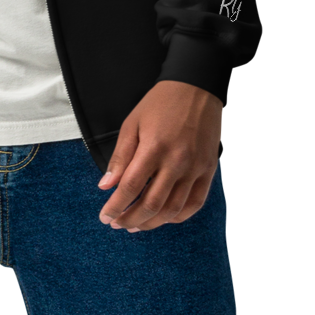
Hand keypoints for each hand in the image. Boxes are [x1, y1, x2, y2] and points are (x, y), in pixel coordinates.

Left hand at [97, 80, 221, 231]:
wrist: (197, 88)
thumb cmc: (161, 104)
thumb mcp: (132, 124)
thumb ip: (120, 157)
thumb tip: (106, 186)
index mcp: (154, 147)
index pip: (131, 187)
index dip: (116, 206)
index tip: (105, 216)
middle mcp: (177, 161)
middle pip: (152, 204)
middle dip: (131, 219)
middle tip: (117, 224)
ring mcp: (196, 167)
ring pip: (174, 209)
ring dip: (152, 223)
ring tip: (136, 226)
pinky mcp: (209, 170)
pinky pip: (195, 202)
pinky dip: (179, 216)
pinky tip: (164, 218)